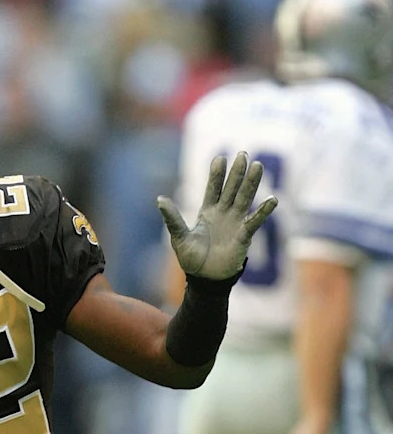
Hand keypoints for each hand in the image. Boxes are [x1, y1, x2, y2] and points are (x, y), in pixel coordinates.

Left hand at [157, 152, 277, 280]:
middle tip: (243, 154)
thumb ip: (172, 218)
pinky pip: (255, 221)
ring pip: (245, 198)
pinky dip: (263, 211)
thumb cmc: (191, 258)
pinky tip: (273, 199)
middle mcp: (223, 213)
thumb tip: (160, 199)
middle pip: (232, 188)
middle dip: (237, 172)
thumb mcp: (179, 237)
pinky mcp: (244, 236)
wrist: (204, 279)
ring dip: (251, 183)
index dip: (216, 174)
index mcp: (207, 211)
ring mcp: (235, 222)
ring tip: (257, 166)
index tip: (220, 158)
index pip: (213, 188)